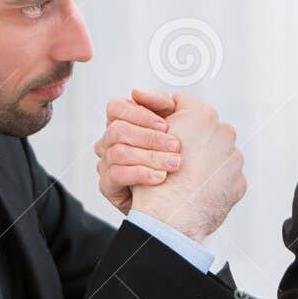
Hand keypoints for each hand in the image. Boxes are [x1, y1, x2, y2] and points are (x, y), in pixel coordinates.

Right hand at [95, 88, 182, 213]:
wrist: (187, 207)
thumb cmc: (188, 165)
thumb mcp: (186, 126)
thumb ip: (166, 103)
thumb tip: (138, 92)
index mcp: (130, 123)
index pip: (118, 107)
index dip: (139, 113)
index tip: (166, 125)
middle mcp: (115, 141)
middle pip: (117, 129)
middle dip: (150, 138)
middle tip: (177, 147)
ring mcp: (109, 163)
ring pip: (117, 151)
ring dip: (150, 157)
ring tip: (174, 165)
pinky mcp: (109, 186)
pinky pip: (114, 175)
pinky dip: (140, 174)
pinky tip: (160, 178)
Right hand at [126, 93, 245, 243]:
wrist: (171, 220)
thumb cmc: (158, 183)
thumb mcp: (146, 138)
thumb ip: (160, 117)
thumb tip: (164, 110)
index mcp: (202, 116)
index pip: (183, 104)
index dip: (169, 118)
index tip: (164, 131)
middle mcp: (223, 132)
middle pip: (203, 128)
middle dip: (191, 140)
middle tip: (173, 156)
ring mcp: (233, 158)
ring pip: (216, 152)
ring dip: (203, 161)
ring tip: (185, 177)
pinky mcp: (238, 181)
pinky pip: (224, 176)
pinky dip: (212, 180)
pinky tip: (196, 188)